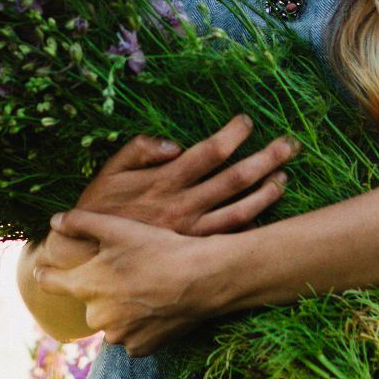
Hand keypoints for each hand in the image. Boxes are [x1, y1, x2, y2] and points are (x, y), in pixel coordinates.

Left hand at [32, 204, 239, 356]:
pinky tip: (156, 306)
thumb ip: (80, 223)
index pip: (50, 283)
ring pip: (111, 321)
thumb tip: (53, 221)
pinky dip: (139, 325)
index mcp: (86, 286)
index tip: (42, 271)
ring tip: (145, 289)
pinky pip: (132, 337)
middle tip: (126, 274)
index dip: (46, 274)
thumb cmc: (159, 249)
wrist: (202, 279)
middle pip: (88, 302)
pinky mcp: (141, 349)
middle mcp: (97, 317)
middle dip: (100, 291)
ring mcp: (120, 336)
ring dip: (120, 310)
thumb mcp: (117, 228)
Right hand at [73, 112, 297, 237]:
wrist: (87, 258)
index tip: (247, 121)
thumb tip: (174, 142)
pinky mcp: (193, 252)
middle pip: (235, 179)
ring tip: (285, 177)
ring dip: (267, 193)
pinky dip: (250, 229)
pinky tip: (266, 218)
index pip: (209, 152)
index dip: (232, 134)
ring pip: (240, 211)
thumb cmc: (99, 209)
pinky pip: (229, 241)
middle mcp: (184, 206)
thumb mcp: (110, 171)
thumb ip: (139, 150)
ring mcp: (192, 232)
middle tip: (291, 144)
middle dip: (266, 158)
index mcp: (165, 181)